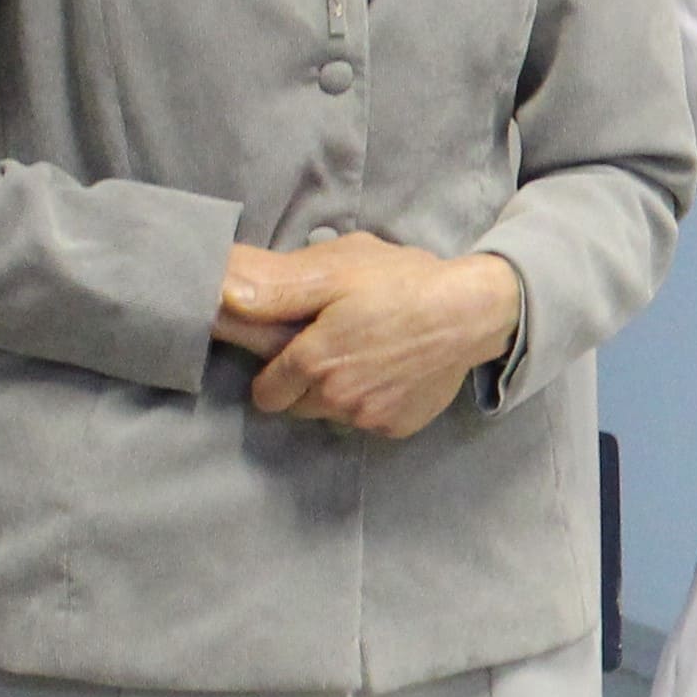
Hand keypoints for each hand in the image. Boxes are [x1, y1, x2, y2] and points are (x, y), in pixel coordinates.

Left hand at [225, 237, 523, 436]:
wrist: (474, 310)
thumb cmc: (402, 282)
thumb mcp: (336, 269)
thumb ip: (276, 286)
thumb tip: (222, 295)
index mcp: (313, 362)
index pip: (265, 394)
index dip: (276, 372)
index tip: (295, 351)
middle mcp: (337, 398)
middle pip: (295, 408)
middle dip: (304, 384)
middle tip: (333, 347)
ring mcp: (370, 417)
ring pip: (330, 416)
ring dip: (337, 394)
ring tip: (365, 356)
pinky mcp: (398, 427)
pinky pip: (367, 422)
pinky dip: (372, 403)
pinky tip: (391, 372)